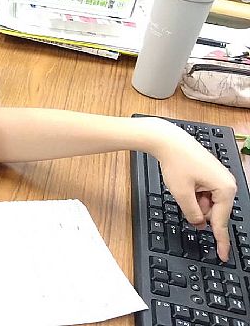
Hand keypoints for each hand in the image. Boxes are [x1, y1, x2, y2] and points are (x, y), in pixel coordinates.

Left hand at [148, 119, 236, 261]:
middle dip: (197, 209)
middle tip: (184, 194)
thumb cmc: (176, 161)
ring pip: (207, 203)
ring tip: (183, 184)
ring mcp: (220, 178)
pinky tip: (185, 181)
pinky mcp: (212, 174)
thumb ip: (192, 214)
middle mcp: (227, 183)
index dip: (220, 240)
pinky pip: (204, 192)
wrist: (168, 140)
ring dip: (194, 200)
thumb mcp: (182, 194)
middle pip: (213, 211)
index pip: (221, 221)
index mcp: (225, 189)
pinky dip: (193, 193)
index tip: (224, 255)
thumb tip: (199, 223)